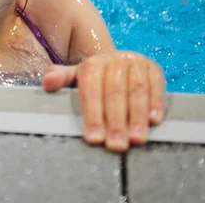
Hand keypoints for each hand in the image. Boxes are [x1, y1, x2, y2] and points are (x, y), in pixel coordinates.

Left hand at [42, 51, 165, 151]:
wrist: (118, 63)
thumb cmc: (95, 79)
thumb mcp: (75, 77)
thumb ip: (61, 79)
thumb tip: (48, 82)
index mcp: (92, 64)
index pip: (91, 91)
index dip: (93, 116)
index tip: (94, 139)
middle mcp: (114, 60)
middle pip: (115, 92)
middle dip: (116, 121)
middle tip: (117, 145)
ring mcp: (135, 62)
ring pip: (137, 90)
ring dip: (137, 116)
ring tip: (137, 138)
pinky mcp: (154, 67)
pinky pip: (156, 84)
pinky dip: (156, 102)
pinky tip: (154, 120)